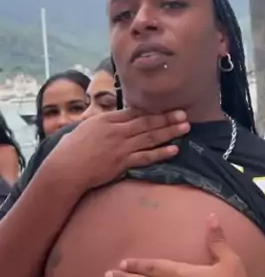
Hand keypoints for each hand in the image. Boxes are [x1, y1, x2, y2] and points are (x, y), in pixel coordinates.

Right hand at [43, 108, 189, 192]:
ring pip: (150, 137)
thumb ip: (102, 122)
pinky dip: (161, 152)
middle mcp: (117, 131)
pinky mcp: (123, 162)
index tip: (165, 107)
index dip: (152, 110)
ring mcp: (122, 147)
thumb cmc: (70, 149)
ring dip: (170, 132)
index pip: (134, 112)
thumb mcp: (85, 127)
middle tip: (183, 113)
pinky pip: (146, 156)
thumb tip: (113, 120)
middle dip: (167, 118)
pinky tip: (174, 149)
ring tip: (185, 127)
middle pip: (147, 122)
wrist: (66, 169)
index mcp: (107, 119)